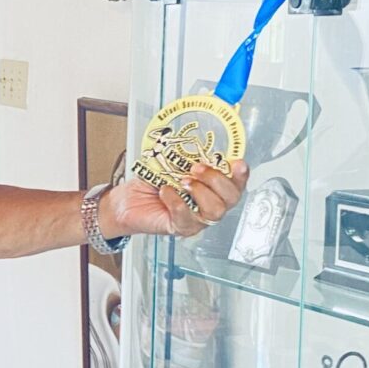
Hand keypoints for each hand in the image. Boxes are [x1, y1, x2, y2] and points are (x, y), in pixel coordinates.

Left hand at [101, 160, 249, 237]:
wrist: (127, 200)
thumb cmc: (152, 182)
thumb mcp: (171, 162)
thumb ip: (187, 155)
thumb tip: (195, 139)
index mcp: (212, 187)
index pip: (236, 184)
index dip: (241, 175)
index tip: (237, 162)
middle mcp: (209, 205)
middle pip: (231, 199)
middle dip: (217, 180)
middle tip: (196, 168)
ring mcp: (197, 219)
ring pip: (215, 211)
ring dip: (200, 192)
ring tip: (182, 181)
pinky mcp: (179, 228)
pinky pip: (186, 218)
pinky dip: (176, 202)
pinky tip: (165, 192)